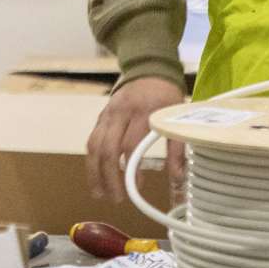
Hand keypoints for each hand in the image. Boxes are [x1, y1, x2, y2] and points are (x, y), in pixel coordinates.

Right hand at [86, 76, 185, 202]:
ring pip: (94, 145)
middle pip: (107, 148)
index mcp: (142, 112)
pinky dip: (92, 159)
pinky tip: (96, 175)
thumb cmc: (167, 97)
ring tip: (99, 193)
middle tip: (116, 198)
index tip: (136, 188)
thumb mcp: (176, 118)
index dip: (131, 169)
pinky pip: (92, 139)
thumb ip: (176, 149)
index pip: (130, 145)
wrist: (150, 69)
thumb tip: (176, 179)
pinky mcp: (101, 116)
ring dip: (94, 172)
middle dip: (108, 177)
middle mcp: (120, 112)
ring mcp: (108, 113)